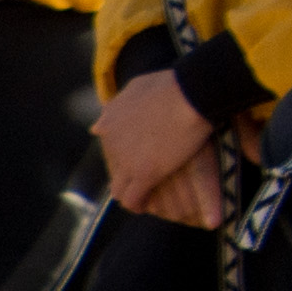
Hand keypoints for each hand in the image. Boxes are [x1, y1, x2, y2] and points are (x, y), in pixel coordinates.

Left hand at [94, 70, 230, 227]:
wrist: (191, 93)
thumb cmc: (174, 84)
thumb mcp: (138, 86)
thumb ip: (120, 103)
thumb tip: (100, 121)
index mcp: (109, 119)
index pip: (109, 146)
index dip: (123, 155)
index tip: (137, 159)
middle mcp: (110, 140)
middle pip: (114, 167)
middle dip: (126, 174)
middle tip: (142, 180)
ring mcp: (125, 158)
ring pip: (118, 188)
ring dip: (129, 193)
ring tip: (143, 198)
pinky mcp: (142, 173)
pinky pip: (132, 199)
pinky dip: (138, 205)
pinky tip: (146, 206)